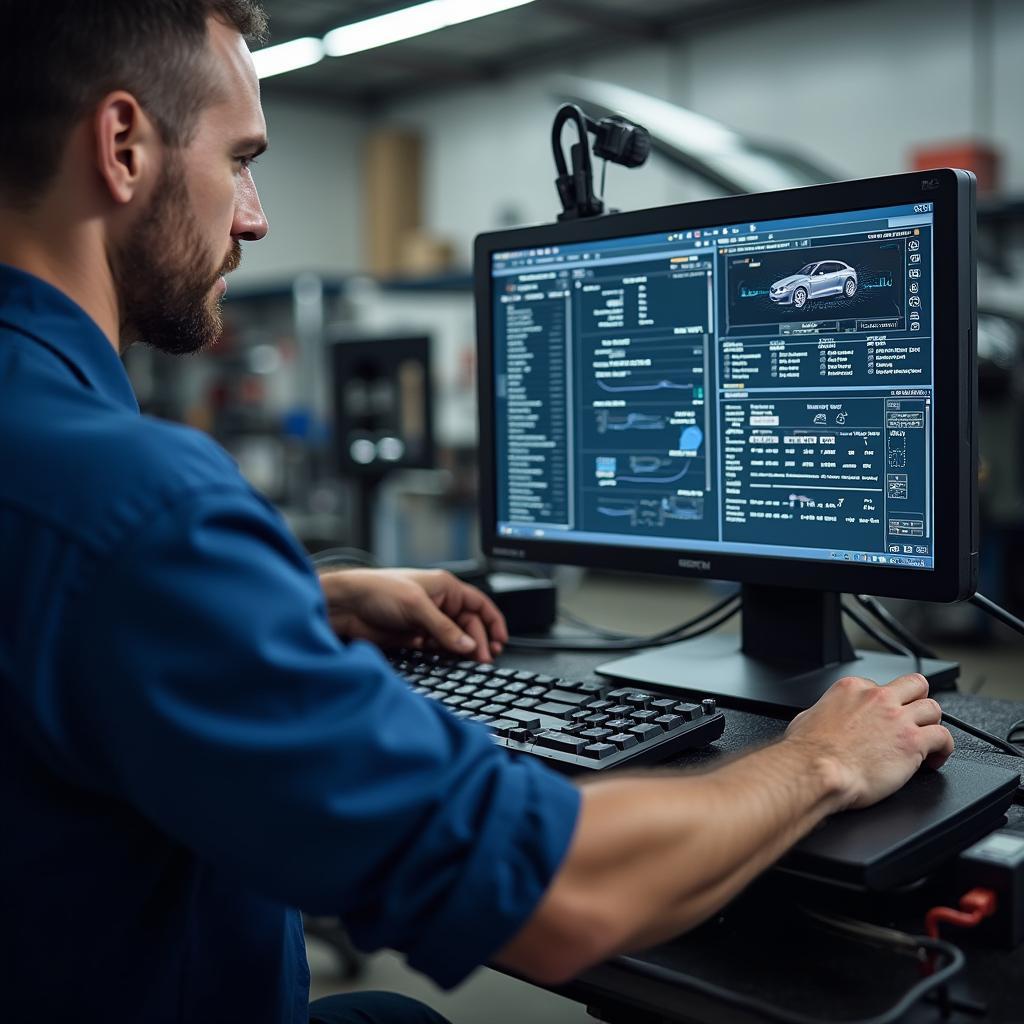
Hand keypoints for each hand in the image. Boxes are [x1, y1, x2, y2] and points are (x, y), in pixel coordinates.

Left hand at [318, 568, 508, 662]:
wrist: (346, 606)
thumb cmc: (378, 590)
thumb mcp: (417, 607)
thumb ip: (444, 629)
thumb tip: (468, 646)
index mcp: (446, 587)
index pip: (479, 604)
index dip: (493, 622)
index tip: (501, 640)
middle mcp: (439, 604)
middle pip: (469, 625)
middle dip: (478, 642)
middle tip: (483, 660)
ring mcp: (427, 622)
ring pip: (455, 639)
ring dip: (463, 652)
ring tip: (472, 665)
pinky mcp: (414, 637)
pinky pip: (438, 649)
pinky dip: (446, 657)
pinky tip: (451, 664)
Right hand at [784, 673, 953, 810]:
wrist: (817, 771)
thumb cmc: (807, 752)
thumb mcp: (807, 718)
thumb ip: (823, 713)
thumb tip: (822, 720)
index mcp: (851, 689)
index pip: (880, 686)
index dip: (884, 705)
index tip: (883, 721)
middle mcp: (877, 698)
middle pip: (915, 685)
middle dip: (917, 700)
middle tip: (915, 719)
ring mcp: (898, 718)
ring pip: (934, 708)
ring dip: (931, 725)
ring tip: (926, 742)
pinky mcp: (913, 742)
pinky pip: (944, 737)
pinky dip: (943, 749)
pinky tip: (934, 760)